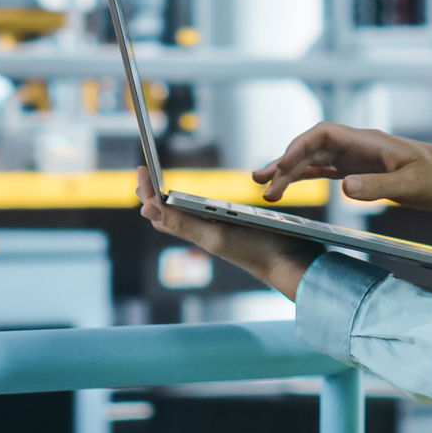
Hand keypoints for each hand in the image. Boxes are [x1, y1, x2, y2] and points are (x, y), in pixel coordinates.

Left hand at [136, 168, 316, 300]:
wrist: (290, 264)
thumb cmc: (255, 249)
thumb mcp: (215, 235)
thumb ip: (183, 222)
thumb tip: (145, 207)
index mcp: (196, 232)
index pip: (160, 212)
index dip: (147, 192)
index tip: (141, 168)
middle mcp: (204, 232)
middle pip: (169, 214)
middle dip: (153, 195)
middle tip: (144, 174)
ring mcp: (219, 231)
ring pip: (185, 217)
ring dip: (171, 202)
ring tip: (162, 189)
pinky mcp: (235, 229)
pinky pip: (206, 217)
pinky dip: (196, 206)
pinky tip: (201, 203)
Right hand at [253, 123, 431, 233]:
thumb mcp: (411, 186)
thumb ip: (378, 187)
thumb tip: (345, 187)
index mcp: (368, 141)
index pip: (324, 135)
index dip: (299, 148)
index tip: (281, 168)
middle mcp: (357, 145)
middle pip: (312, 147)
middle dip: (285, 163)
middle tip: (262, 185)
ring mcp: (356, 157)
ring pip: (314, 159)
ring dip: (289, 170)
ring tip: (263, 185)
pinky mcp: (359, 171)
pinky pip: (325, 170)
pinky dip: (305, 176)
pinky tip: (287, 184)